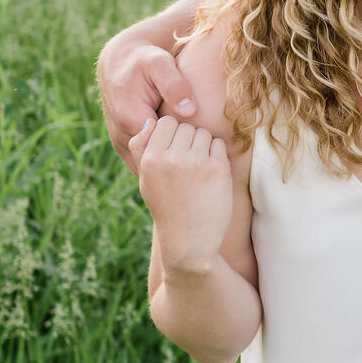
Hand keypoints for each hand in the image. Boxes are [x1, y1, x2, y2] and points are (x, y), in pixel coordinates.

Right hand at [98, 35, 196, 175]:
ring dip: (168, 167)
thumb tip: (190, 111)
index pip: (163, 151)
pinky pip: (143, 163)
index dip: (185, 151)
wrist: (120, 62)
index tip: (202, 146)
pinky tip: (179, 163)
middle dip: (177, 163)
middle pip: (156, 163)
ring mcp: (121, 143)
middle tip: (200, 159)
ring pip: (148, 167)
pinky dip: (160, 166)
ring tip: (191, 164)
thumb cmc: (144, 60)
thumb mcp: (160, 64)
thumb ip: (175, 86)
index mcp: (132, 120)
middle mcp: (123, 136)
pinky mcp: (124, 145)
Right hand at [137, 118, 233, 277]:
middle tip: (187, 164)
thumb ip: (142, 149)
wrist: (189, 241)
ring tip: (198, 170)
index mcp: (151, 160)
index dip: (171, 133)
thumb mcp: (145, 180)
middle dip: (187, 140)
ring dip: (203, 146)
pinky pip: (219, 144)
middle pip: (185, 126)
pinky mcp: (218, 168)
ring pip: (203, 133)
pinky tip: (210, 174)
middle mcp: (172, 158)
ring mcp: (196, 162)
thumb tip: (150, 121)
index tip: (173, 150)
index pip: (164, 122)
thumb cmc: (166, 207)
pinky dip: (217, 155)